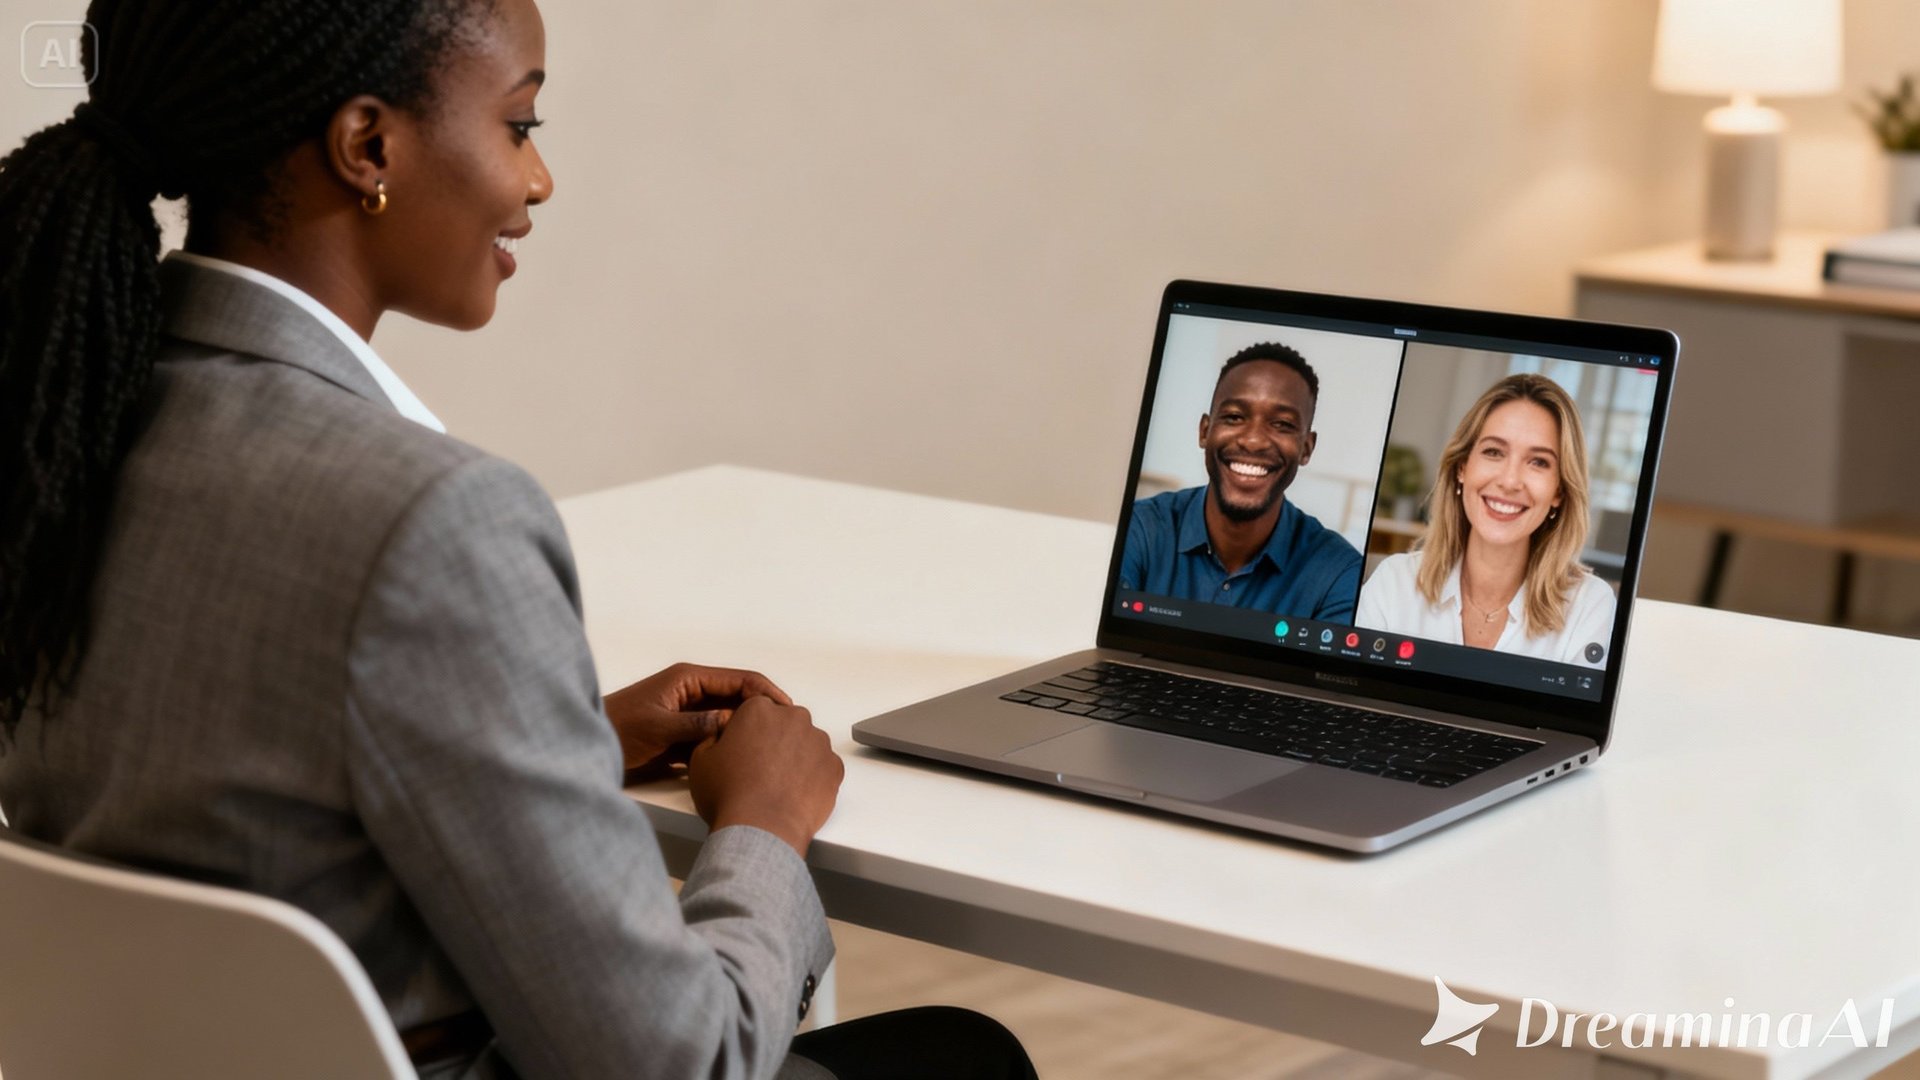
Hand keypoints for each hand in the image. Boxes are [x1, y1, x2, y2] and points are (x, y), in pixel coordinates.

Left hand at [606, 663, 792, 777]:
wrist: (588, 747)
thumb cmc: (617, 730)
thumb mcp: (658, 727)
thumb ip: (696, 724)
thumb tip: (733, 721)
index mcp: (689, 679)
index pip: (740, 679)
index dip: (766, 692)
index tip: (787, 710)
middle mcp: (693, 692)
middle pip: (739, 697)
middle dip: (763, 711)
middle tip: (789, 731)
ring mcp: (689, 714)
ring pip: (729, 719)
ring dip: (748, 730)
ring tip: (774, 747)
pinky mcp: (684, 735)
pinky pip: (715, 737)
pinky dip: (730, 745)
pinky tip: (745, 759)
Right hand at [688, 696, 843, 857]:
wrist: (760, 830)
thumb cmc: (730, 795)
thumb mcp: (701, 760)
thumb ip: (713, 737)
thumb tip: (721, 736)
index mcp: (759, 710)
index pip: (756, 710)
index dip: (748, 732)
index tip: (744, 750)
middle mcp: (793, 718)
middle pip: (785, 723)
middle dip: (775, 741)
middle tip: (760, 770)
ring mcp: (818, 742)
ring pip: (807, 744)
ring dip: (796, 758)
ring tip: (778, 786)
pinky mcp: (834, 766)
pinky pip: (823, 766)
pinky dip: (813, 777)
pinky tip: (795, 794)